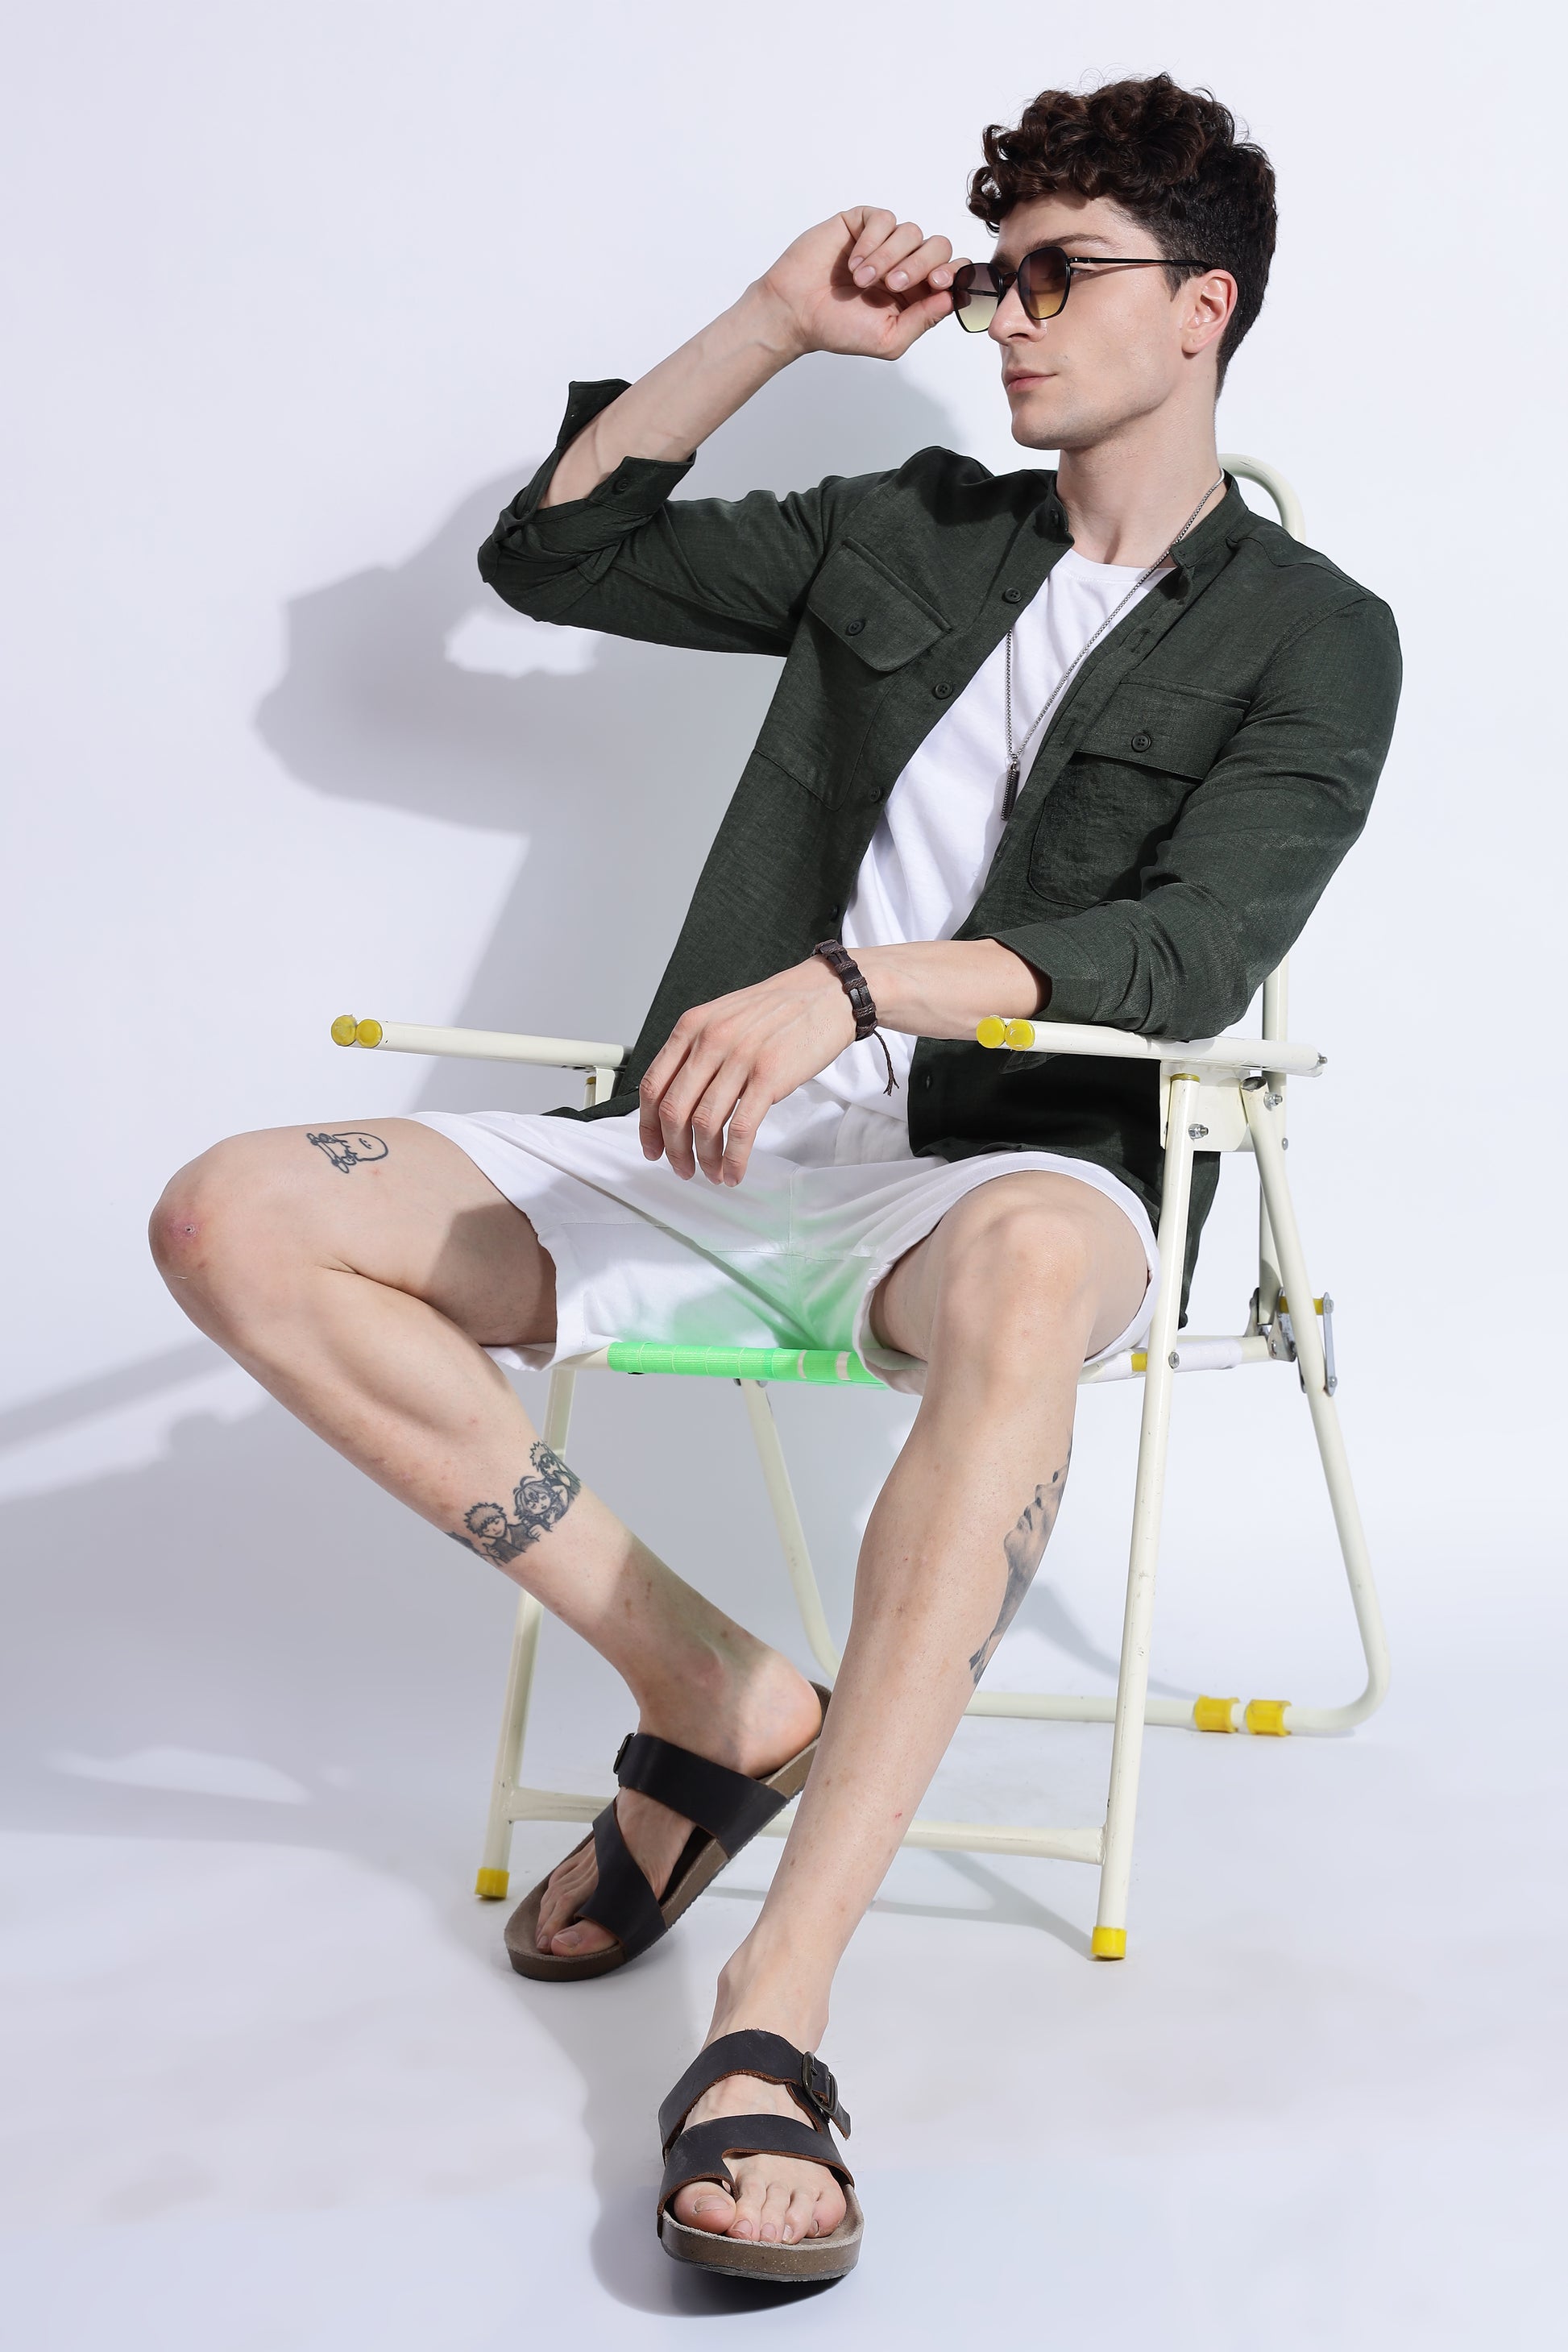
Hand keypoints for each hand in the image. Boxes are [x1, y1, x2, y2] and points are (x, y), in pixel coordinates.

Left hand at [639, 958, 854, 1185]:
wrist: (826, 994)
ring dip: (705, 1158)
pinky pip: (741, 1128)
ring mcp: (739, 1058)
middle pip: (673, 1110)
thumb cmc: (779, 1010)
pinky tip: (735, 1170)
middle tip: (682, 1168)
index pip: (652, 1086)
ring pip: (704, 1123)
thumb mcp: (723, 1019)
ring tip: (712, 1173)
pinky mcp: (769, 1076)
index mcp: (692, 1027)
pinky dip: (734, 1158)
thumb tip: (678, 1099)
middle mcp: (710, 1040)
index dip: (647, 1126)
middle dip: (674, 1150)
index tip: (653, 1147)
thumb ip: (697, 1052)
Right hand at [751, 208, 965, 363]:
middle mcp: (906, 264)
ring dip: (887, 257)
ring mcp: (885, 241)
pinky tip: (854, 262)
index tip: (939, 282)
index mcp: (917, 293)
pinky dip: (872, 241)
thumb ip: (924, 320)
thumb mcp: (889, 339)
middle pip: (938, 246)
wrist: (796, 311)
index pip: (952, 273)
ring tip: (861, 280)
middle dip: (919, 265)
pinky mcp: (863, 224)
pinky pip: (884, 219)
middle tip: (892, 285)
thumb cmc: (838, 328)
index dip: (954, 273)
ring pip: (911, 231)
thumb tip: (954, 297)